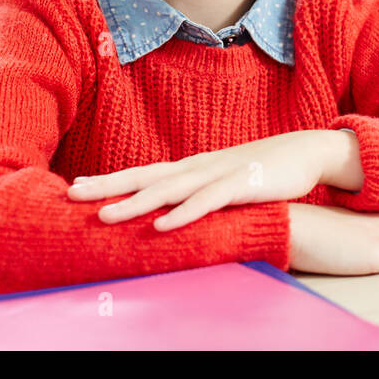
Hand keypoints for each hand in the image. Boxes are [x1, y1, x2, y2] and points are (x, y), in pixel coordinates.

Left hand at [67, 130, 342, 230]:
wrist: (307, 151)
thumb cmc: (263, 169)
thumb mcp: (224, 179)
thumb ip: (198, 190)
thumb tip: (171, 205)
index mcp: (192, 166)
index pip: (143, 172)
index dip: (111, 179)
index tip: (77, 185)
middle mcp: (198, 167)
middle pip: (145, 177)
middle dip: (108, 186)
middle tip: (72, 194)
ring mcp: (218, 174)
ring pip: (169, 191)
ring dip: (136, 203)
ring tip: (105, 216)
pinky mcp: (241, 186)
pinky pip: (207, 203)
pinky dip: (183, 215)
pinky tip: (162, 227)